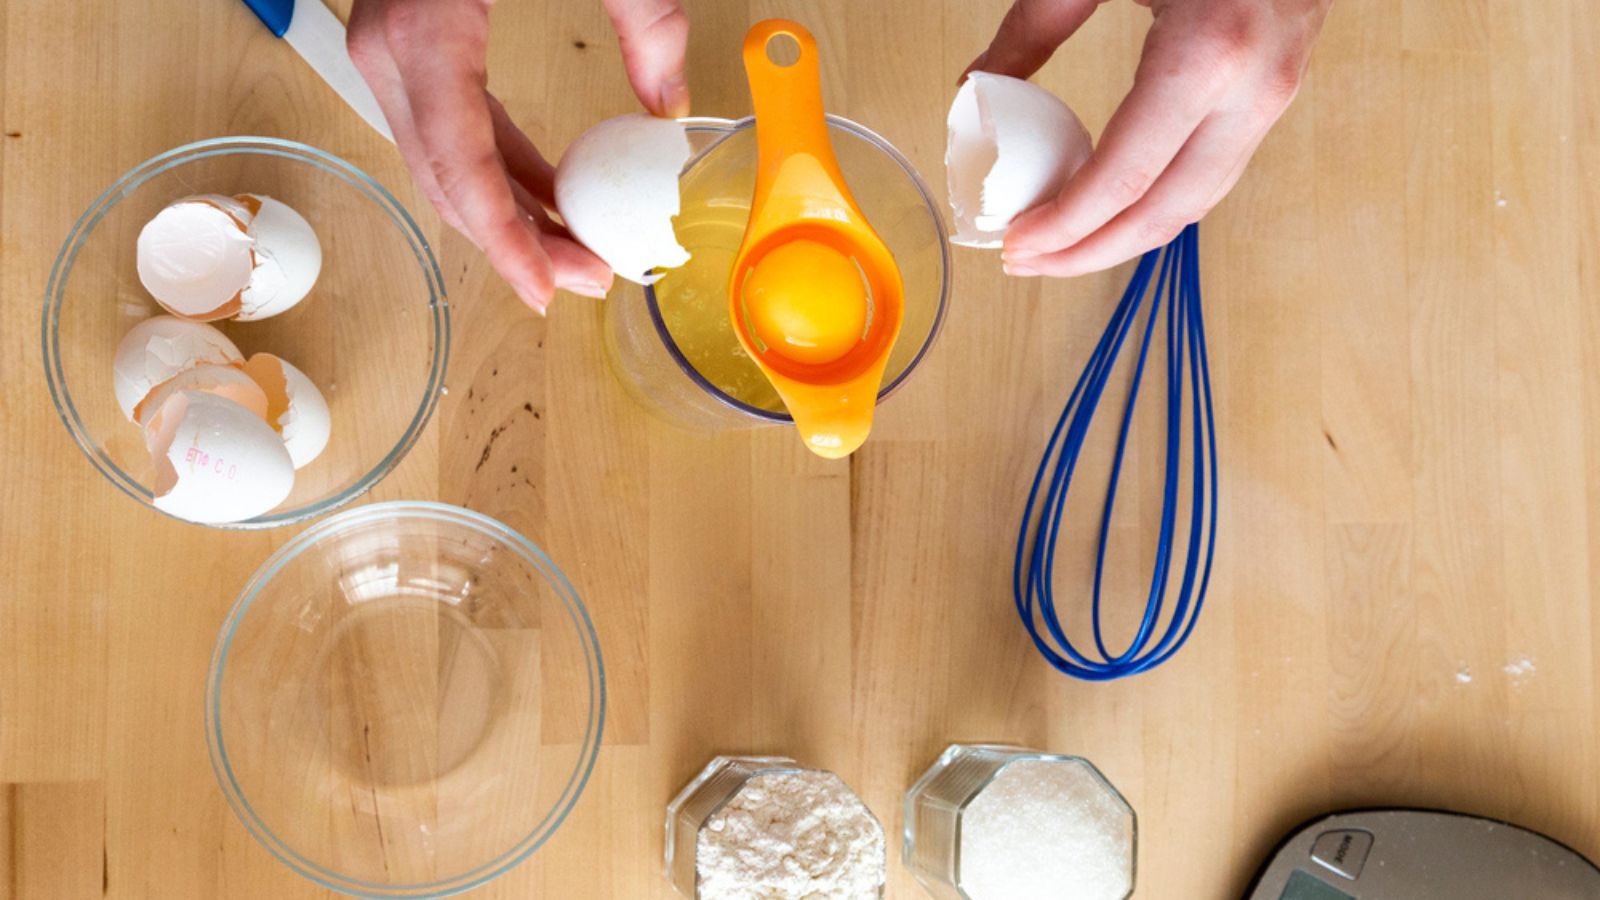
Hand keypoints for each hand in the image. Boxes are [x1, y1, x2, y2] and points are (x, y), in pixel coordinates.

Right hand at [347, 0, 689, 312]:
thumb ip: (646, 19)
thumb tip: (670, 104)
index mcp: (427, 32)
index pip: (462, 168)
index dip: (506, 243)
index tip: (549, 291)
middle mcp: (391, 50)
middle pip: (448, 181)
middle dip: (518, 243)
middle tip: (589, 280)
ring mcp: (389, 50)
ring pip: (443, 166)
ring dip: (508, 216)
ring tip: (578, 253)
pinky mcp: (406, 46)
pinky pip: (448, 130)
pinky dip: (496, 171)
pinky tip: (546, 200)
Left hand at [967, 0, 1330, 277]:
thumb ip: (1034, 24)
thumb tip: (977, 84)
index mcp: (1208, 51)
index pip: (1124, 178)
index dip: (1064, 226)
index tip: (1015, 244)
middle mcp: (1255, 85)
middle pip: (1165, 213)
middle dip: (1089, 253)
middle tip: (1028, 263)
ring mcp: (1278, 92)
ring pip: (1198, 202)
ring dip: (1126, 236)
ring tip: (1060, 246)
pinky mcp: (1280, 89)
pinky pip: (1216, 170)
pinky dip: (1160, 200)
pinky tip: (1110, 204)